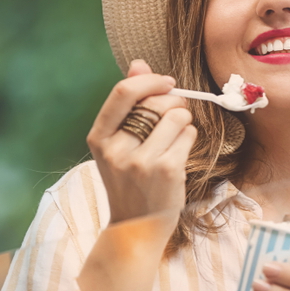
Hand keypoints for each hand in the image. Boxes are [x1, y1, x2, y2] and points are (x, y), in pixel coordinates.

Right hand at [86, 59, 198, 233]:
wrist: (136, 227)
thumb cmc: (130, 180)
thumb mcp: (118, 143)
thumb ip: (128, 104)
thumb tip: (139, 64)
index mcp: (99, 137)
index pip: (123, 93)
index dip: (150, 80)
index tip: (166, 82)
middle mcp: (116, 149)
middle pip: (156, 102)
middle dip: (174, 101)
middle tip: (177, 112)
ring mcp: (141, 161)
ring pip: (177, 116)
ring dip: (184, 120)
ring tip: (176, 136)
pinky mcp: (167, 170)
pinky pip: (189, 134)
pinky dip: (190, 137)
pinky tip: (181, 150)